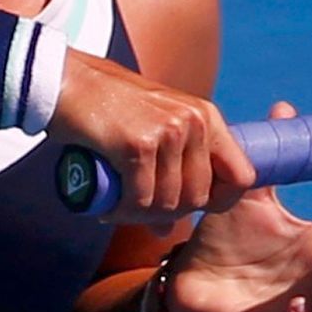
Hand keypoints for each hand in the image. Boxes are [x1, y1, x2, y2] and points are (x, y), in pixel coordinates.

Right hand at [50, 50, 255, 223]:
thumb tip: (166, 230)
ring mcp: (168, 132)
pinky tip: (110, 207)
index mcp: (207, 117)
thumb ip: (169, 172)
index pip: (242, 176)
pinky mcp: (138, 145)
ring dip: (141, 216)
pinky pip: (141, 201)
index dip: (221, 201)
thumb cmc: (110, 108)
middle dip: (169, 213)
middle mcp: (194, 123)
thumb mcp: (155, 128)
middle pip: (199, 198)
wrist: (69, 81)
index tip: (190, 207)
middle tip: (139, 209)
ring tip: (120, 207)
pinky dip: (123, 211)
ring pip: (169, 204)